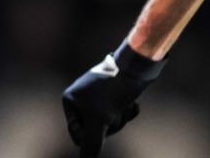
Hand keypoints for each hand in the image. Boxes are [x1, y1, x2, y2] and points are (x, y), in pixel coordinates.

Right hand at [62, 42, 164, 156]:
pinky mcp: (116, 91)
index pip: (77, 134)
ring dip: (120, 118)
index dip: (93, 135)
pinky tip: (133, 104)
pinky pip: (118, 111)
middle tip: (117, 113)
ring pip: (108, 121)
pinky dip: (127, 111)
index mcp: (70, 99)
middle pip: (94, 128)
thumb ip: (91, 143)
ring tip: (126, 105)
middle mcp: (82, 96)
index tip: (104, 122)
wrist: (139, 65)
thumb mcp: (100, 120)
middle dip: (110, 125)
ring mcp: (99, 93)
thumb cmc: (115, 90)